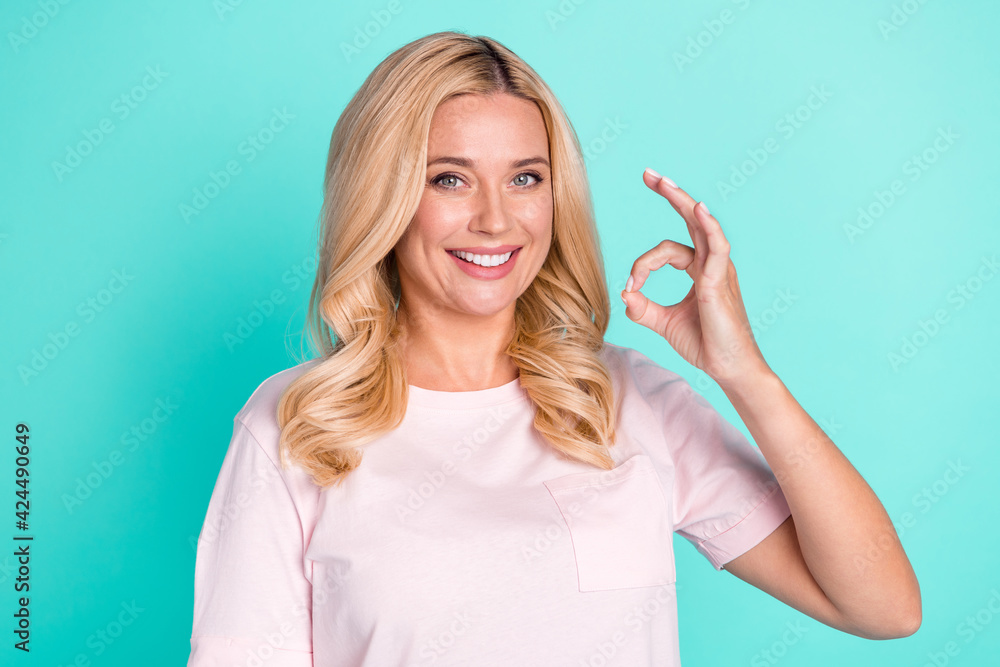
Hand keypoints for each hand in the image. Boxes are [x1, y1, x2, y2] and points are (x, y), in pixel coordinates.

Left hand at [620, 168, 769, 387]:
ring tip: (661, 181)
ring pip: (700, 225)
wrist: (728, 368)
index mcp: (699, 270)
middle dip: (669, 194)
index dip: (642, 265)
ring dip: (681, 201)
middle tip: (648, 174)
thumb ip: (644, 308)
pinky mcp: (720, 282)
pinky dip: (708, 226)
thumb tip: (624, 294)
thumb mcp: (665, 323)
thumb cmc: (705, 344)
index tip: (629, 286)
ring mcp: (719, 270)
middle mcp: (711, 264)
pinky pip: (717, 247)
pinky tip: (697, 208)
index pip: (666, 251)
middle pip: (690, 219)